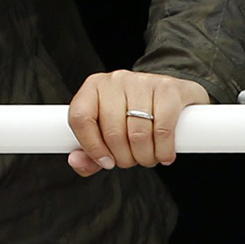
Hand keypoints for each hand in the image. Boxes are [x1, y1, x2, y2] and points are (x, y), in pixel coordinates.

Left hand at [66, 70, 209, 175]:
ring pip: (138, 133)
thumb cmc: (132, 115)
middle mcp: (115, 81)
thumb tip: (76, 161)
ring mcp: (142, 82)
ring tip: (149, 156)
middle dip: (124, 158)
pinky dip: (163, 150)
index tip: (106, 162)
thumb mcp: (107, 131)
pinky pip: (163, 128)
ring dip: (145, 157)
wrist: (168, 94)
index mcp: (93, 87)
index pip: (80, 117)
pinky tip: (164, 154)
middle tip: (133, 160)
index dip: (91, 146)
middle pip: (112, 132)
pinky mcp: (168, 88)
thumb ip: (88, 153)